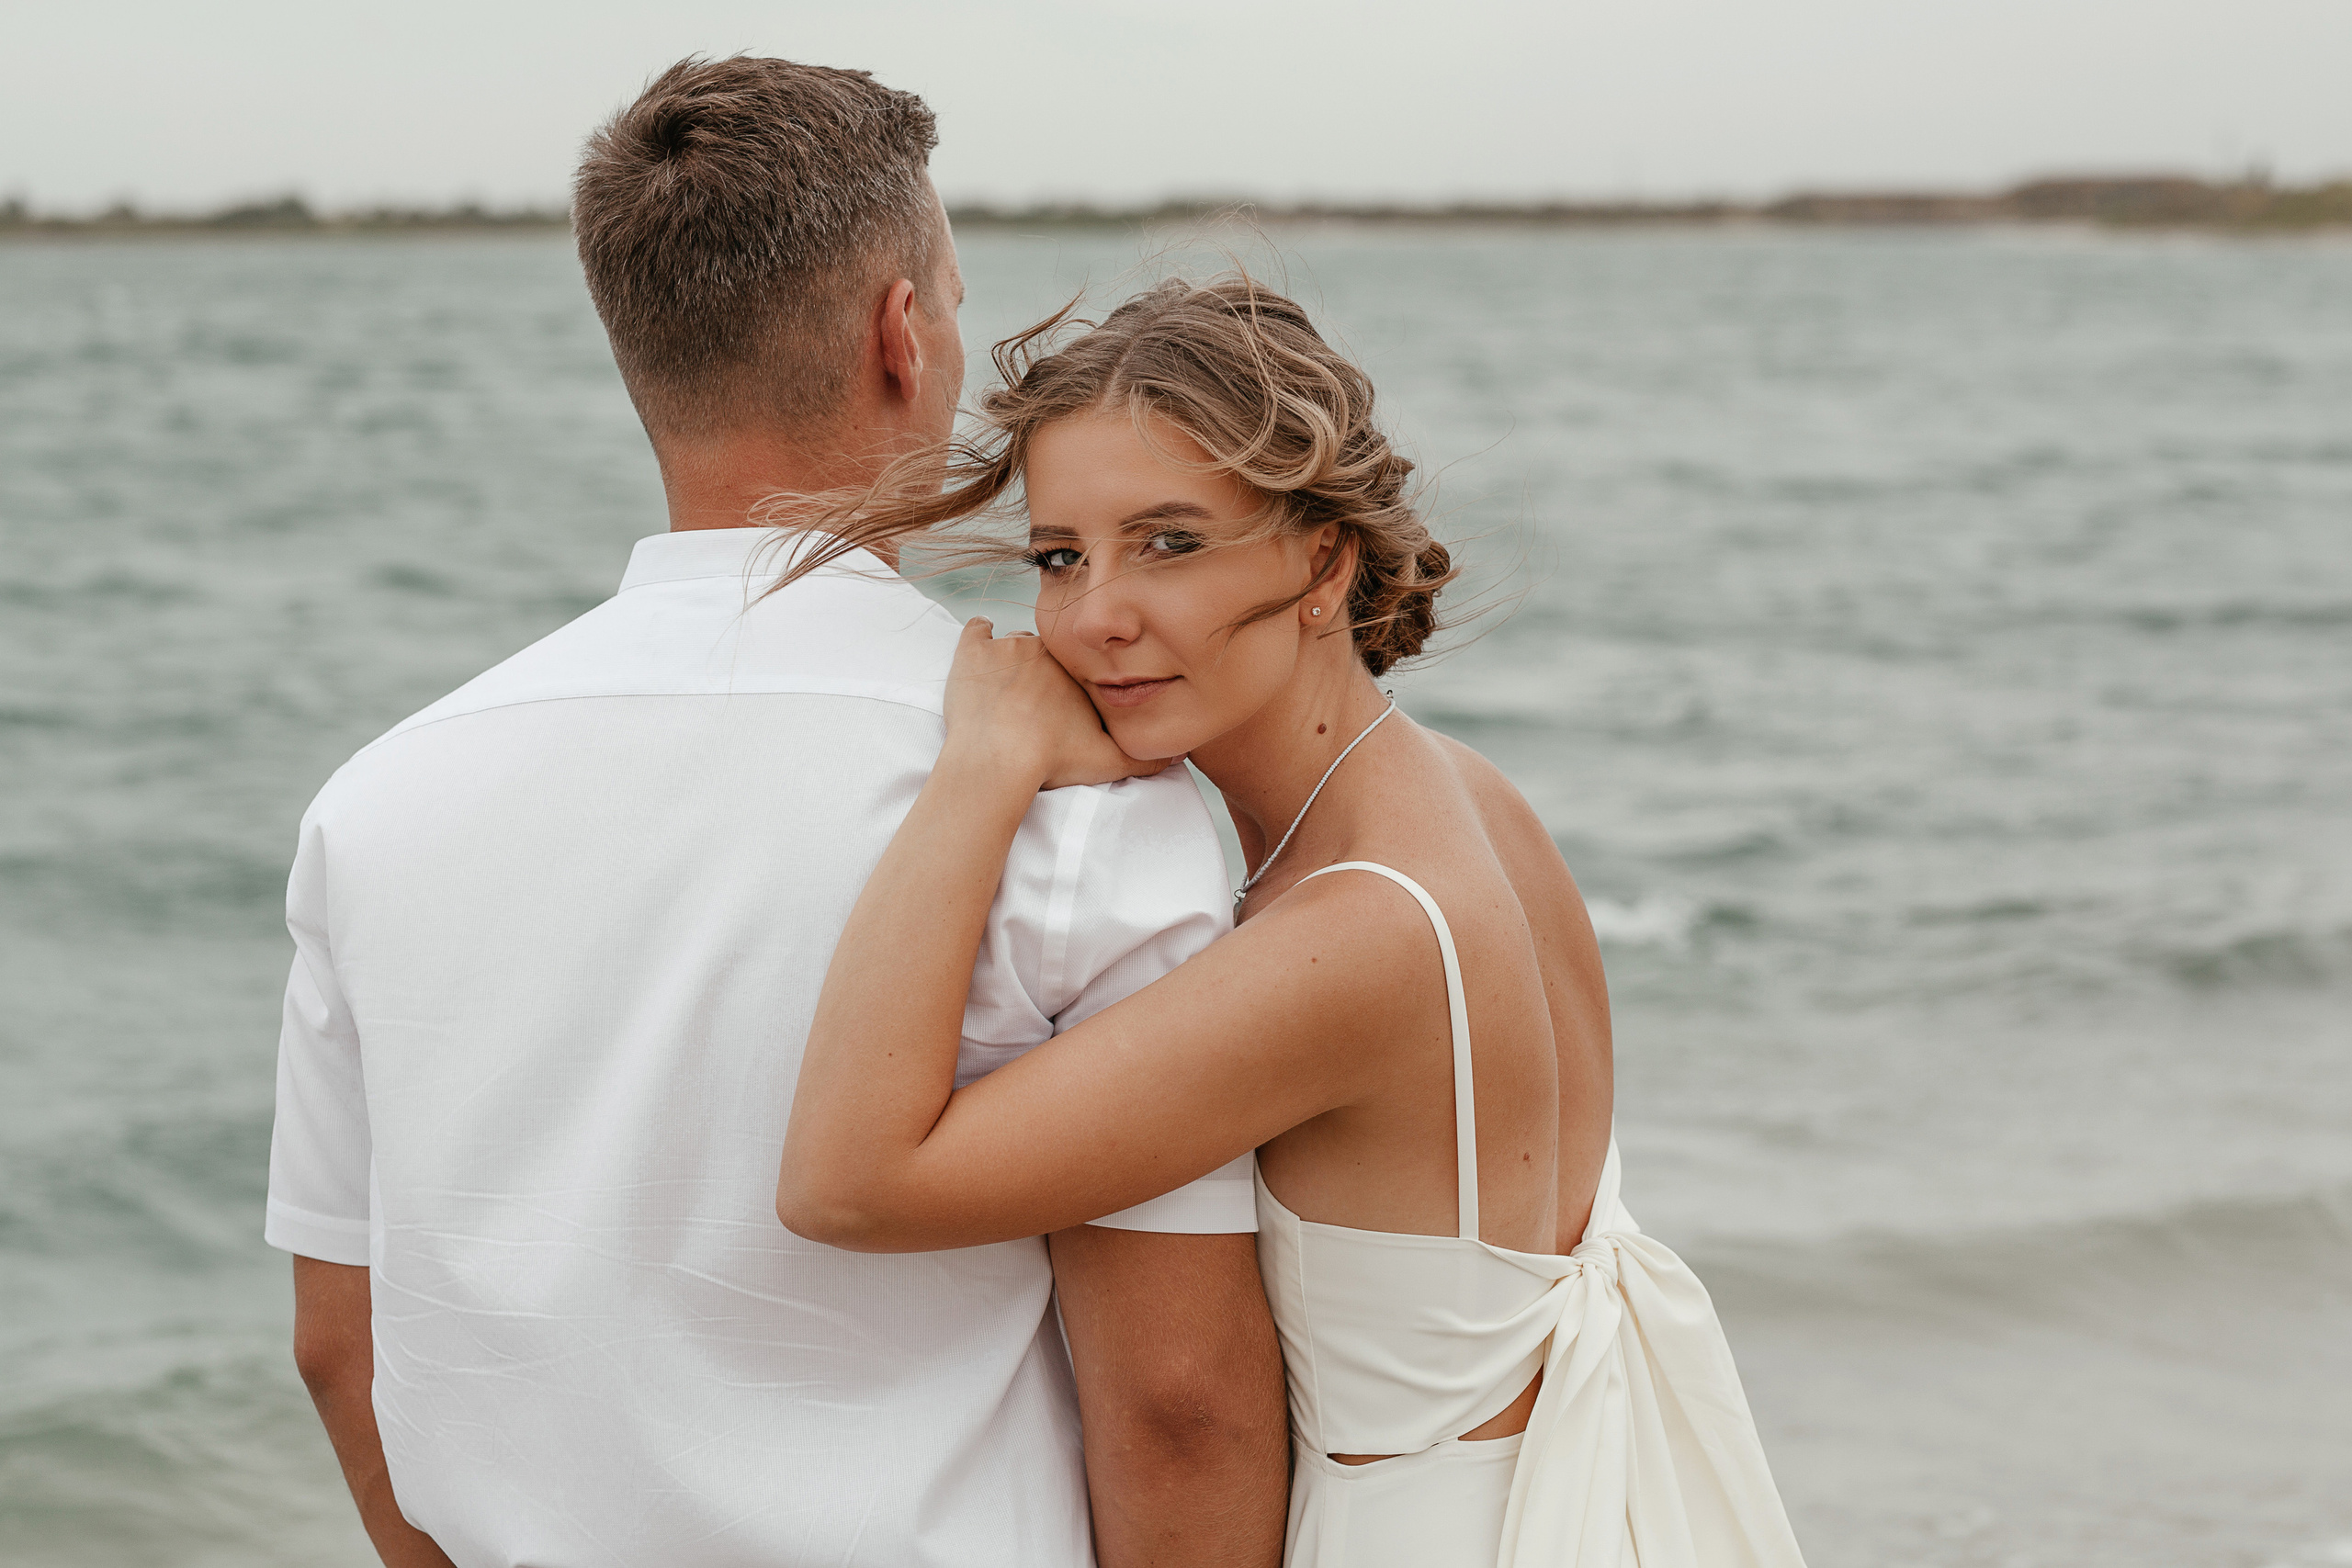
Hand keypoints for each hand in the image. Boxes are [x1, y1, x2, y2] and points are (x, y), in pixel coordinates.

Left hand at [944, 618, 1169, 789]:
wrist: (998, 762)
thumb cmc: (1053, 762)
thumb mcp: (1109, 762)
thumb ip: (1145, 757)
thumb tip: (1178, 758)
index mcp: (1075, 667)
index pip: (1074, 663)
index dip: (1067, 682)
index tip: (1058, 702)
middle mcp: (1044, 646)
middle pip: (1044, 650)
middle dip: (1040, 670)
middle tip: (1031, 700)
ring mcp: (1005, 646)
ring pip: (1011, 642)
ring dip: (1009, 659)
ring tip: (1003, 688)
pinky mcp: (971, 653)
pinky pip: (976, 630)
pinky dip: (977, 640)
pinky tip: (979, 657)